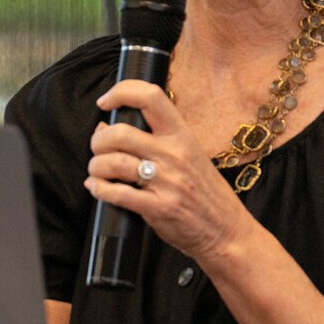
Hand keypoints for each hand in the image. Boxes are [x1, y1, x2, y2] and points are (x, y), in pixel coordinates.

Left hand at [85, 80, 253, 263]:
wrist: (227, 231)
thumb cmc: (206, 194)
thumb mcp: (189, 156)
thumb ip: (152, 140)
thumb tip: (105, 128)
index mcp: (183, 136)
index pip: (151, 97)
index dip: (122, 92)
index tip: (106, 101)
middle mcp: (175, 154)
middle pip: (120, 133)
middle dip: (99, 141)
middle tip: (98, 149)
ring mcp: (167, 181)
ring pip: (114, 162)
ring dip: (96, 167)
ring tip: (98, 171)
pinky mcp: (159, 208)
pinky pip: (118, 194)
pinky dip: (100, 189)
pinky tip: (98, 188)